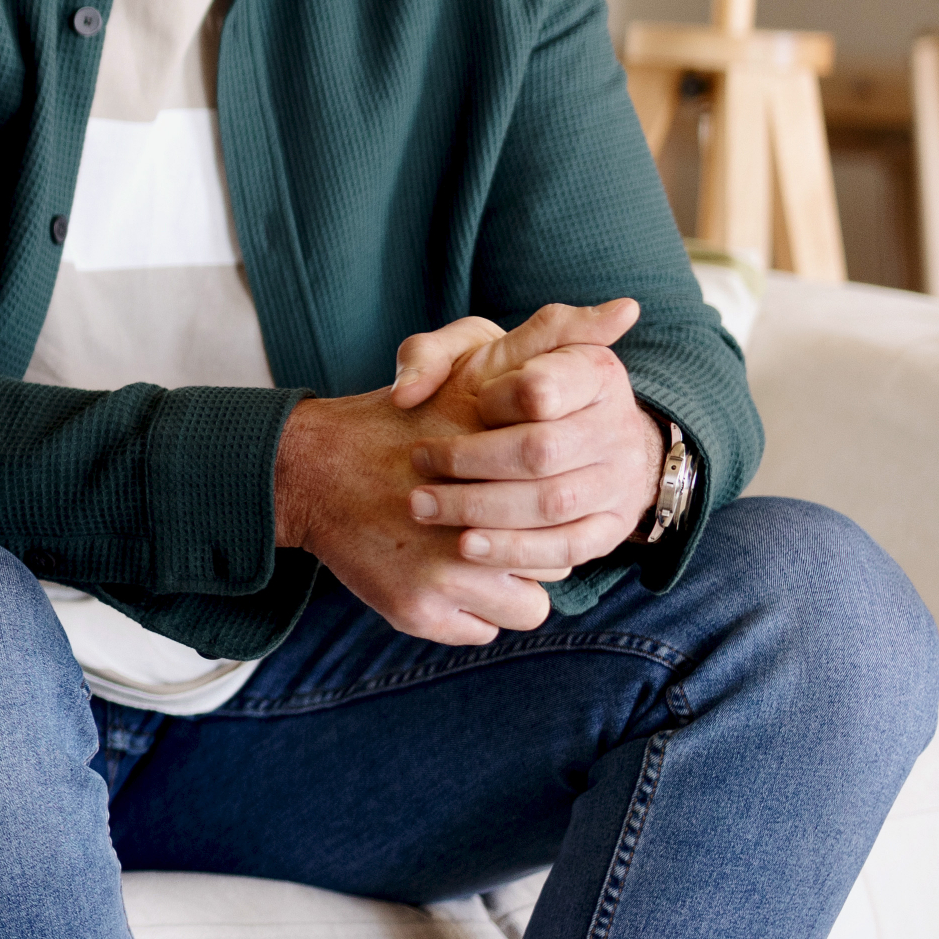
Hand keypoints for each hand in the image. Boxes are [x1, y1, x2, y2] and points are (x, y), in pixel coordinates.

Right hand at [274, 302, 640, 643]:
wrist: (314, 467)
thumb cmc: (406, 415)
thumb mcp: (477, 360)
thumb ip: (553, 338)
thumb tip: (624, 310)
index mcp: (500, 473)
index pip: (565, 509)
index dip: (547, 499)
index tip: (522, 487)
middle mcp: (472, 534)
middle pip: (551, 560)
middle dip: (529, 542)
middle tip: (494, 517)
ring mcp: (442, 579)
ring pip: (525, 605)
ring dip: (506, 581)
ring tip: (474, 548)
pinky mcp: (417, 613)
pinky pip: (482, 629)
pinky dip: (470, 608)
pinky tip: (445, 572)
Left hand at [405, 297, 664, 575]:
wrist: (574, 436)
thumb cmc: (505, 389)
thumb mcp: (472, 351)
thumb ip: (429, 355)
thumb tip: (403, 395)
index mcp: (592, 370)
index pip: (540, 389)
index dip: (493, 401)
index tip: (466, 405)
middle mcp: (617, 425)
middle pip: (542, 450)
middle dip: (469, 461)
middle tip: (417, 464)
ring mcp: (620, 480)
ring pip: (550, 502)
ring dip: (479, 508)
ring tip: (423, 507)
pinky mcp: (612, 527)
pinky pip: (566, 548)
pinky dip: (513, 550)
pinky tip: (466, 546)